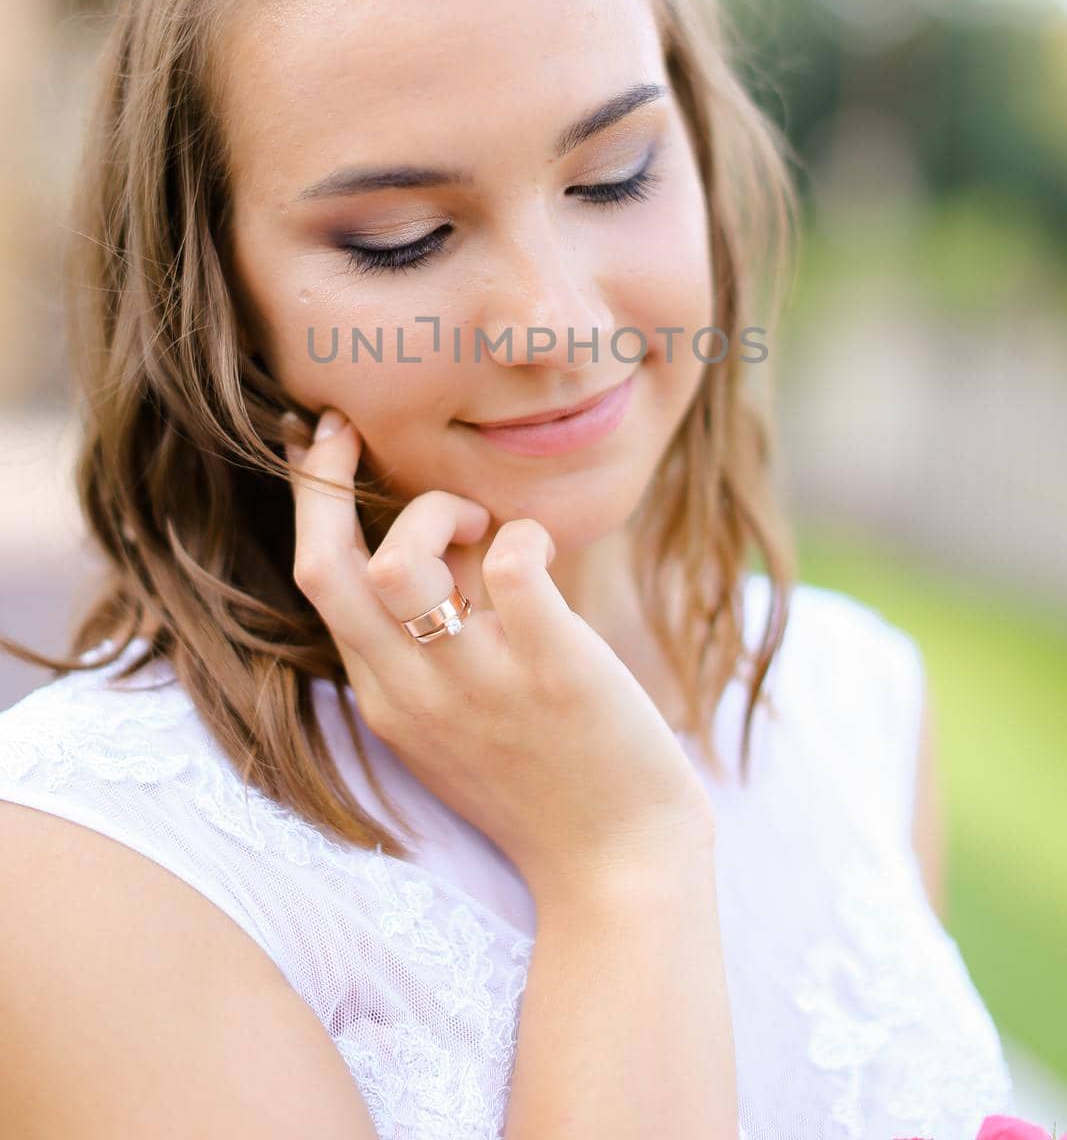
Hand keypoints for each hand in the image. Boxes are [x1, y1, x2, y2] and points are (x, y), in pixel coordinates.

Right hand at [282, 408, 716, 902]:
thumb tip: (433, 548)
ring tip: (484, 525)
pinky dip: (522, 535)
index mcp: (383, 697)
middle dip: (322, 479)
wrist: (616, 872)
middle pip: (328, 566)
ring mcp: (478, 682)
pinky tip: (544, 550)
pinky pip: (513, 566)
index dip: (308, 500)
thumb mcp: (449, 726)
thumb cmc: (543, 785)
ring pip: (402, 563)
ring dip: (436, 514)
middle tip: (349, 429)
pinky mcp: (553, 670)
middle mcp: (413, 690)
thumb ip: (423, 650)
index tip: (323, 443)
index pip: (314, 580)